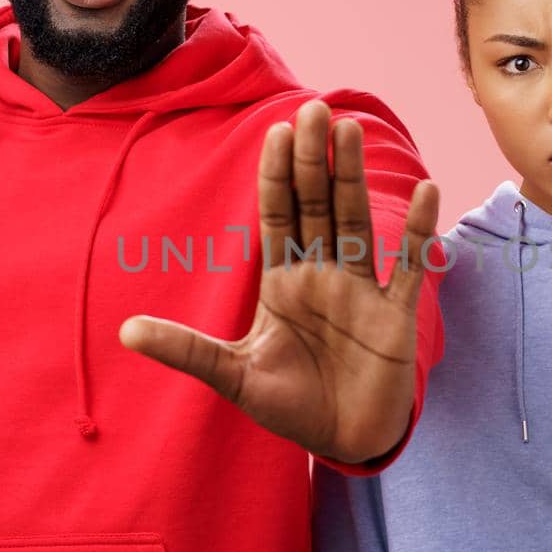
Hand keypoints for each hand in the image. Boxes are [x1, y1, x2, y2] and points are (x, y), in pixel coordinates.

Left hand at [118, 99, 439, 464]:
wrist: (344, 442)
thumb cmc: (290, 406)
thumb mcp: (232, 376)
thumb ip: (186, 350)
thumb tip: (124, 332)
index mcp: (283, 282)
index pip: (279, 215)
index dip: (277, 175)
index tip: (275, 132)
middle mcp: (323, 275)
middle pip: (318, 205)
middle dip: (314, 161)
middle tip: (314, 109)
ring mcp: (362, 291)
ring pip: (357, 221)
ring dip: (354, 177)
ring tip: (350, 130)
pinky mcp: (397, 316)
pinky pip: (412, 267)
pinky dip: (420, 233)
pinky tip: (426, 192)